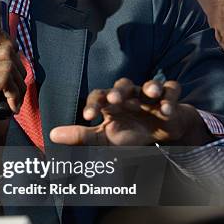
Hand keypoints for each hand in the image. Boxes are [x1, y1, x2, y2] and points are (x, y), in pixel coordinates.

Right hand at [0, 24, 26, 182]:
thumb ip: (0, 55)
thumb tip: (14, 37)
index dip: (10, 45)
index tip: (12, 67)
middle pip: (6, 48)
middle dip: (19, 70)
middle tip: (15, 90)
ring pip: (8, 64)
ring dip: (19, 84)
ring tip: (13, 98)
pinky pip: (6, 78)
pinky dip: (15, 93)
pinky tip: (10, 105)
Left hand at [50, 78, 212, 146]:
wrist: (160, 134)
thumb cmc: (128, 133)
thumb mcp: (105, 139)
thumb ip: (81, 137)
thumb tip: (52, 135)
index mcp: (111, 102)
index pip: (99, 96)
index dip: (93, 104)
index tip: (87, 117)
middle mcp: (129, 95)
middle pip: (122, 84)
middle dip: (119, 91)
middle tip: (115, 100)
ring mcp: (150, 95)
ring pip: (149, 84)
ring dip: (150, 86)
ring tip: (150, 94)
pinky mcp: (169, 98)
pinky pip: (171, 91)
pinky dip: (170, 99)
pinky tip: (166, 110)